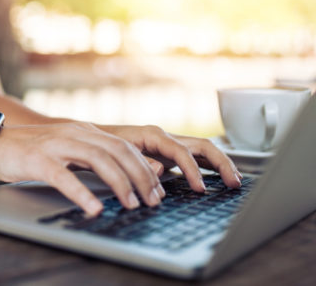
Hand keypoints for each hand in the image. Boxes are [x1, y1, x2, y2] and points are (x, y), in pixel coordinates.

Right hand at [0, 122, 164, 215]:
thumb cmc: (31, 152)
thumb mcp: (67, 149)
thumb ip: (91, 158)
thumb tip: (121, 177)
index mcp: (84, 132)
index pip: (124, 146)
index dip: (145, 168)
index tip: (157, 190)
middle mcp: (75, 133)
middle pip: (118, 151)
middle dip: (141, 176)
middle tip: (153, 200)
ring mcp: (56, 144)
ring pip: (98, 160)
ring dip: (120, 183)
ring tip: (131, 204)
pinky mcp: (38, 159)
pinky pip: (64, 177)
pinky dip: (82, 193)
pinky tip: (94, 208)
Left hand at [103, 125, 242, 191]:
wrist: (91, 137)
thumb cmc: (103, 145)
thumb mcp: (117, 153)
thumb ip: (140, 162)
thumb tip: (161, 171)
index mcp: (153, 135)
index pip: (182, 151)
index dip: (193, 171)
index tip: (200, 189)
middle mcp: (164, 137)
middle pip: (202, 145)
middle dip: (221, 163)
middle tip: (234, 183)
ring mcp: (168, 143)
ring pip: (202, 149)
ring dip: (220, 164)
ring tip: (234, 181)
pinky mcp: (167, 152)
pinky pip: (195, 156)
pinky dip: (209, 165)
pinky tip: (218, 178)